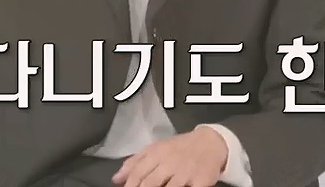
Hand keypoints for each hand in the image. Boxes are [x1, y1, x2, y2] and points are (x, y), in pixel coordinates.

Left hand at [112, 126, 228, 186]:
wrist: (209, 142)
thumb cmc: (178, 148)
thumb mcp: (155, 149)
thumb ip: (134, 163)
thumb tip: (116, 179)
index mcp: (156, 154)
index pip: (138, 173)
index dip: (130, 186)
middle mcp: (170, 163)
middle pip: (150, 183)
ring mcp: (186, 172)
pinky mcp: (201, 181)